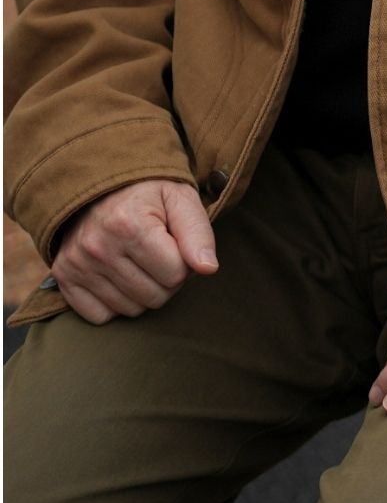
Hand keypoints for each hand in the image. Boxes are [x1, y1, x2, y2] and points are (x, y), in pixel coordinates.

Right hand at [50, 178, 218, 323]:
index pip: (176, 274)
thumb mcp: (181, 199)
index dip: (185, 263)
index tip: (176, 246)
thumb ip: (198, 233)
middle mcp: (98, 248)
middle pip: (155, 296)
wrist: (101, 186)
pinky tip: (120, 277)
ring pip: (130, 310)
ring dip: (143, 292)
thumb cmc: (149, 193)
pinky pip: (100, 316)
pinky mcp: (64, 277)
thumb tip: (208, 269)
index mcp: (130, 224)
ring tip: (141, 263)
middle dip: (166, 280)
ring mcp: (77, 265)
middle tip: (160, 256)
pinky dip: (115, 304)